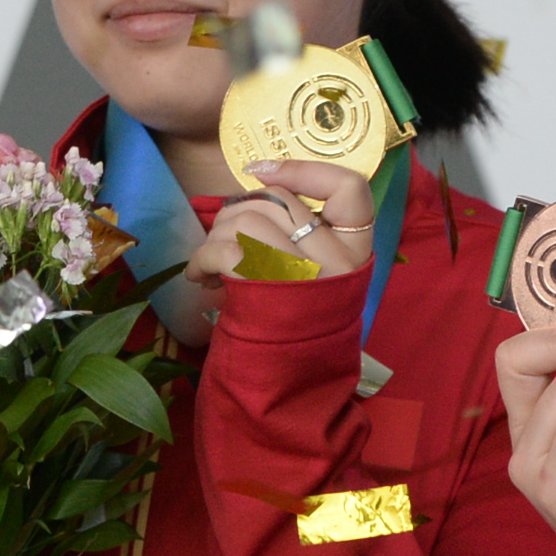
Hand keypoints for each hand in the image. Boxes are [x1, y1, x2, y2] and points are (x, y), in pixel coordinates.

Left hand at [166, 159, 377, 349]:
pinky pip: (226, 250)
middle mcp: (338, 260)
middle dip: (237, 212)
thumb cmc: (295, 324)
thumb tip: (258, 187)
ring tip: (210, 264)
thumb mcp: (318, 275)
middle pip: (278, 200)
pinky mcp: (268, 292)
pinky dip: (202, 259)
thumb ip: (305, 235)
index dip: (303, 170)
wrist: (289, 385)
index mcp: (356, 251)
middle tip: (223, 239)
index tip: (259, 170)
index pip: (350, 188)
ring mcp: (305, 276)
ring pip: (247, 219)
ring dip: (216, 236)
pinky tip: (199, 276)